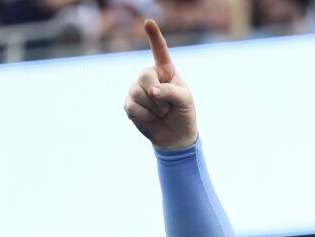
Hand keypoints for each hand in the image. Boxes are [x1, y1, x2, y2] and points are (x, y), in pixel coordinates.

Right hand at [124, 20, 197, 150]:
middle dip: (157, 94)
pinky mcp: (130, 104)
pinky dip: (146, 115)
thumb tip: (151, 90)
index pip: (159, 50)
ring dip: (154, 107)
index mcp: (166, 70)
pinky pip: (133, 105)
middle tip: (167, 107)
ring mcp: (137, 89)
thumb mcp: (185, 101)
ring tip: (161, 113)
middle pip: (145, 75)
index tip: (148, 22)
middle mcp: (150, 76)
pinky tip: (151, 118)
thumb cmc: (183, 114)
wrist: (175, 136)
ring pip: (137, 91)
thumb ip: (171, 92)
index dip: (154, 36)